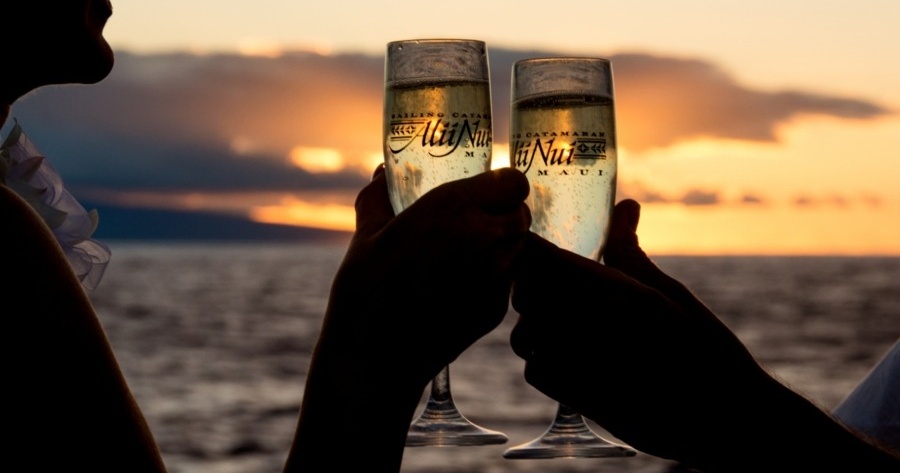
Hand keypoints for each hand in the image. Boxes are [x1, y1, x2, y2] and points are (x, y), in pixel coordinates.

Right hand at [321, 165, 530, 388]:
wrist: (374, 356)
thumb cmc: (365, 290)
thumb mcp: (365, 233)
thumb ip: (380, 195)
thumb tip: (384, 174)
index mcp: (452, 208)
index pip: (513, 182)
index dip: (502, 184)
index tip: (486, 189)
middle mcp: (483, 238)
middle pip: (521, 213)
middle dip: (503, 213)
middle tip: (477, 219)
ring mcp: (495, 276)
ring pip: (519, 246)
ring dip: (502, 243)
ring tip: (467, 251)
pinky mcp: (496, 308)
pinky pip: (507, 279)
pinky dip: (493, 275)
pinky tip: (458, 283)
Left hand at [510, 199, 766, 463]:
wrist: (718, 418)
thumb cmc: (702, 349)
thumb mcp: (667, 291)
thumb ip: (628, 250)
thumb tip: (624, 207)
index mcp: (599, 286)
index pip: (529, 253)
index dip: (529, 246)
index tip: (542, 246)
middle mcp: (574, 322)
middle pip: (522, 290)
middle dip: (538, 284)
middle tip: (572, 289)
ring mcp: (566, 361)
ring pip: (522, 330)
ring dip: (540, 324)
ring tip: (582, 327)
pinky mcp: (565, 394)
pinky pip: (532, 367)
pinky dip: (547, 360)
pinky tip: (583, 359)